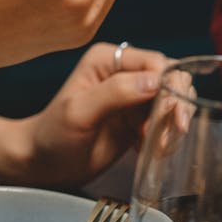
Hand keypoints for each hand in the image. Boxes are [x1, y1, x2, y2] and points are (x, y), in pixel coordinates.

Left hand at [23, 41, 167, 187]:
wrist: (46, 162)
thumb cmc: (54, 134)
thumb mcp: (80, 112)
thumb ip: (115, 93)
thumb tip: (154, 81)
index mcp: (107, 60)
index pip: (154, 62)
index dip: (169, 86)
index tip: (170, 117)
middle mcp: (122, 72)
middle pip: (169, 79)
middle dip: (175, 108)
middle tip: (165, 138)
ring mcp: (132, 96)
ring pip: (171, 101)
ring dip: (171, 126)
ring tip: (156, 147)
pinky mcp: (137, 119)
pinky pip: (165, 122)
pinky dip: (166, 137)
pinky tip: (150, 151)